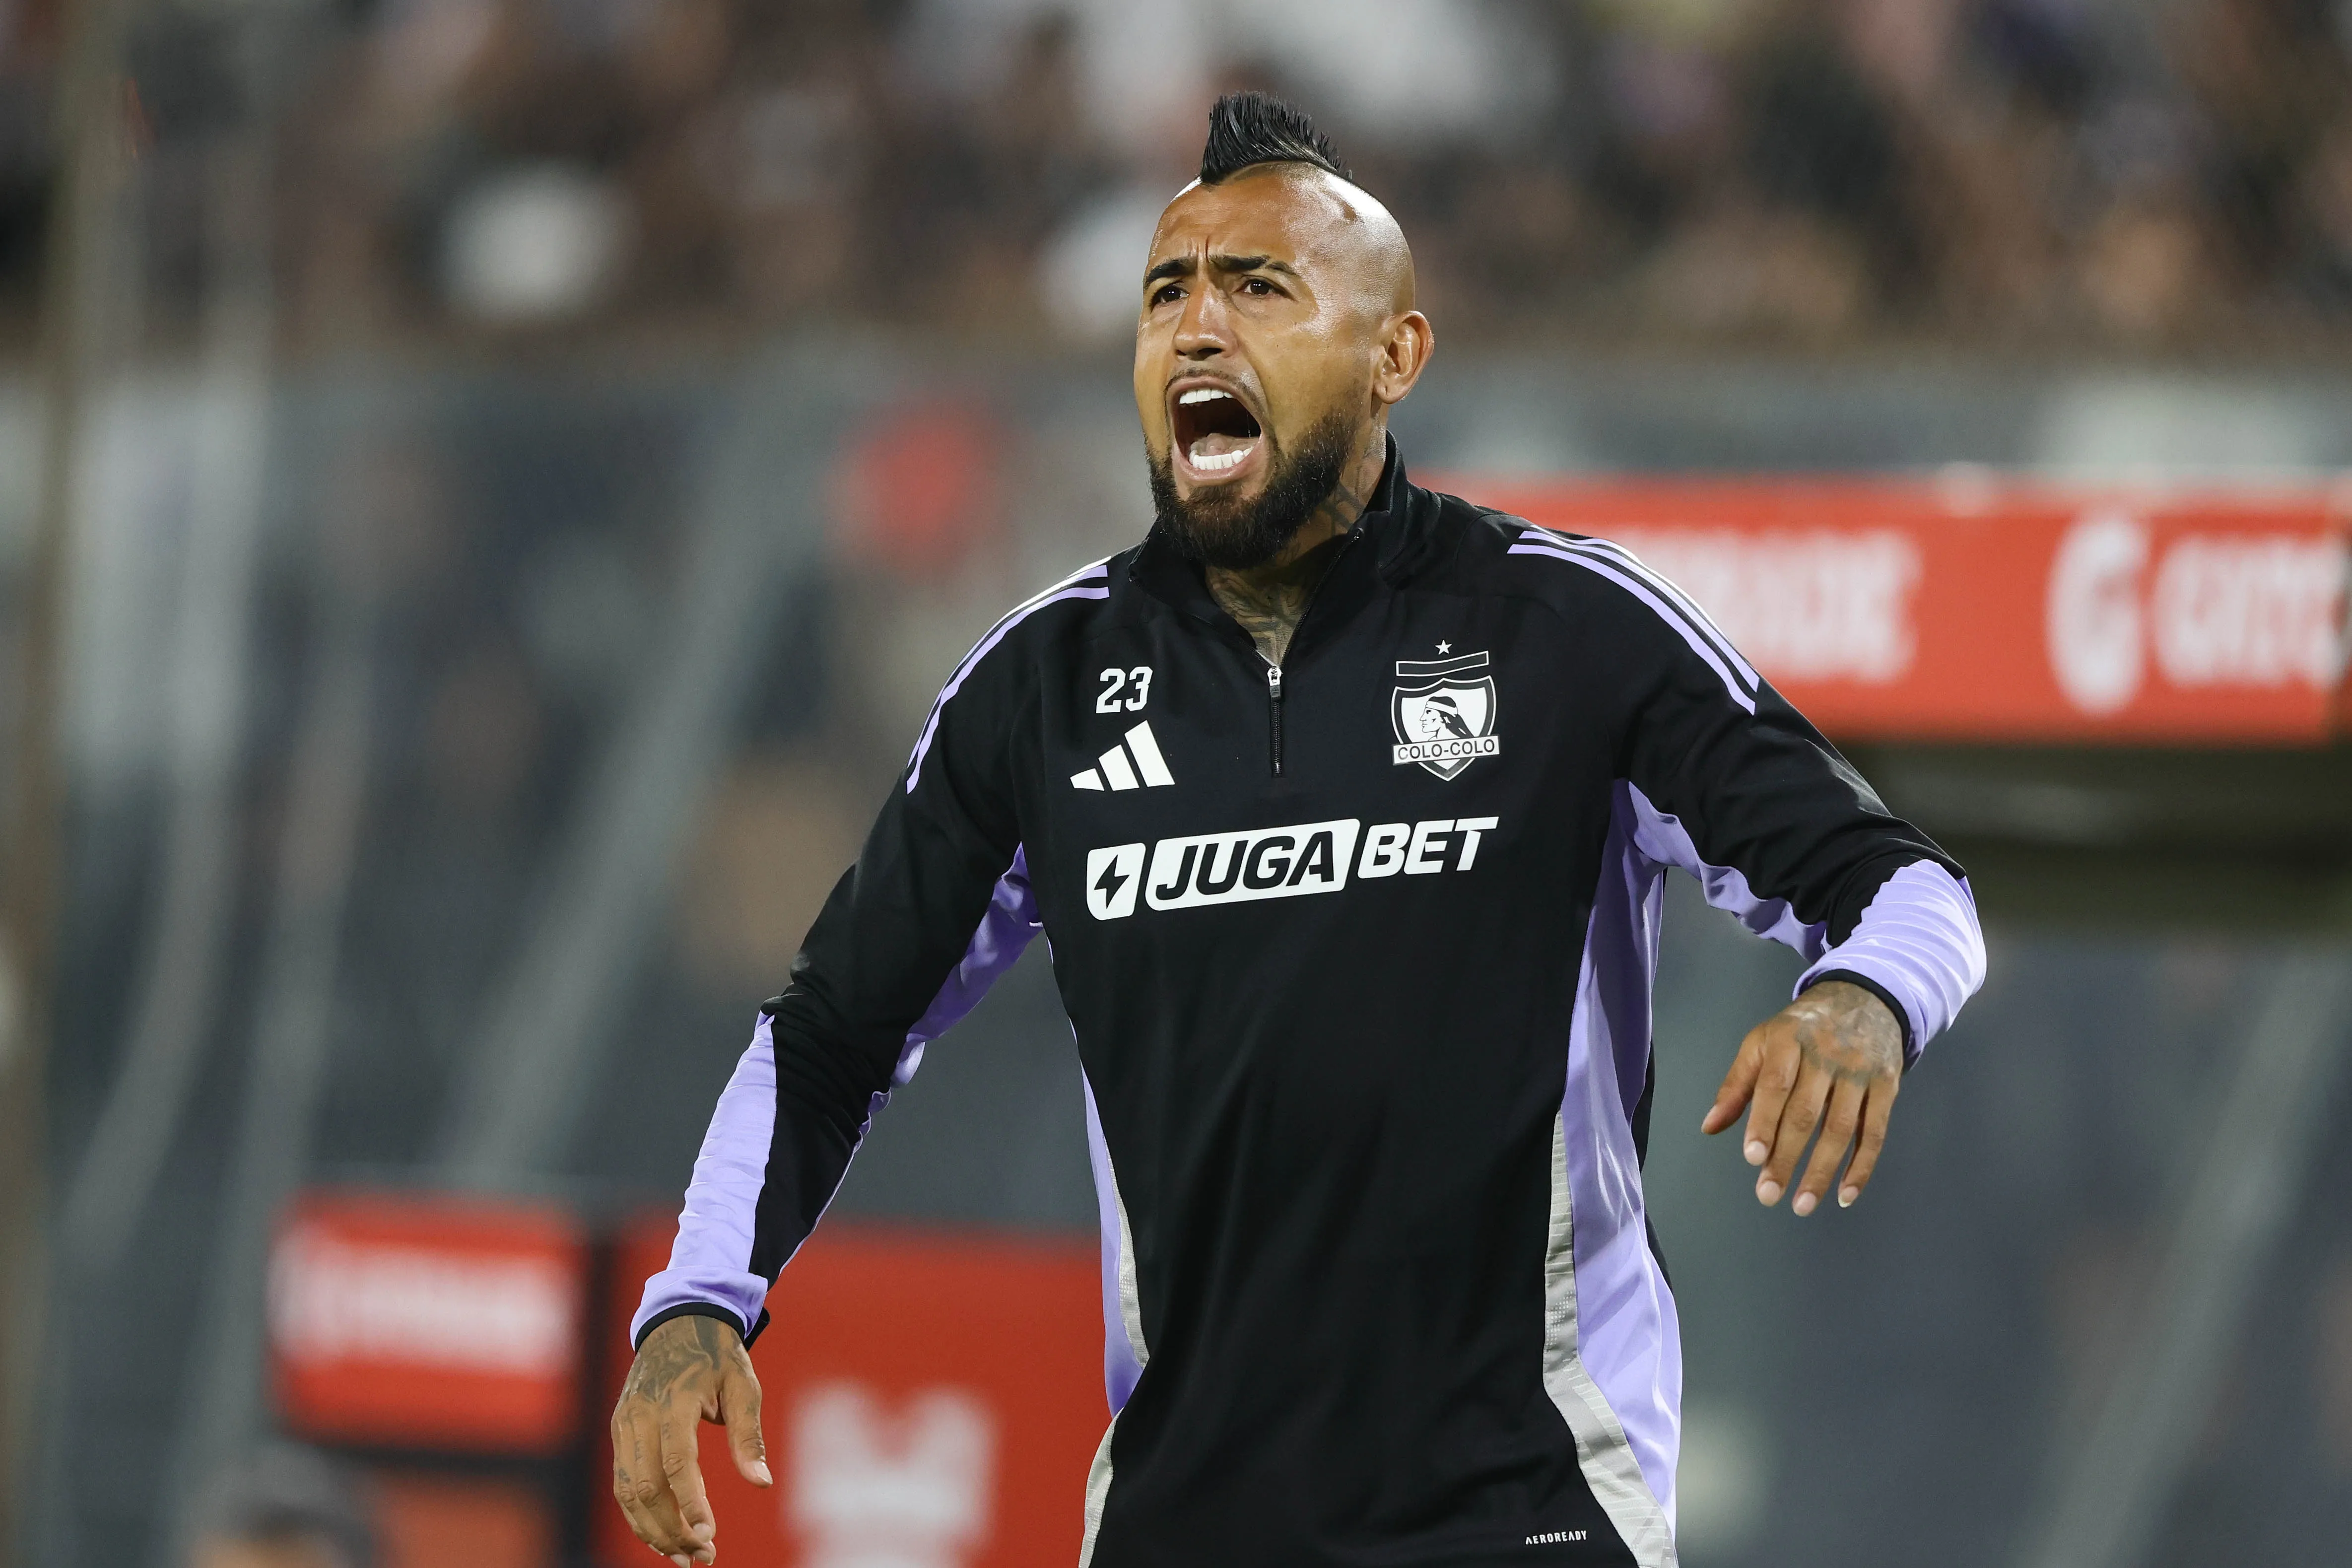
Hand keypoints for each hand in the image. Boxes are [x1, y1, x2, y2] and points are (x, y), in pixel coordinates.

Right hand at [612, 1313, 770, 1564]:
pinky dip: (639, 1515)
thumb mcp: (744, 1385)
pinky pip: (623, 1482)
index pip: (677, 1462)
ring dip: (653, 1531)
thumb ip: (749, 1435)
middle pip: (646, 1487)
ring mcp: (623, 1424)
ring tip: (684, 1558)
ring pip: (627, 1492)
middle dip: (672, 1529)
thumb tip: (760, 1483)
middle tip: (702, 1557)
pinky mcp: (618, 1431)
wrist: (679, 1321)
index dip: (691, 1502)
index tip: (709, 1534)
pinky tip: (663, 1536)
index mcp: (674, 1400)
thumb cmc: (719, 1356)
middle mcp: (640, 1415)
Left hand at [1701, 979, 1901, 1215]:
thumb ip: (1736, 1085)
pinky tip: (1844, 1195)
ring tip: (1801, 1204)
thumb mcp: (1762, 1042)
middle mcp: (1827, 1054)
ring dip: (1822, 1171)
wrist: (1862, 1000)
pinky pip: (1874, 1133)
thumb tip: (1709, 1126)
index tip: (1752, 1158)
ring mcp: (1860, 1071)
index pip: (1775, 1086)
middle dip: (1786, 1158)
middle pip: (1806, 1113)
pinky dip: (1861, 1167)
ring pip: (1842, 1128)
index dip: (1763, 1123)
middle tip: (1768, 1195)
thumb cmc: (1801, 1031)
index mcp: (1789, 1040)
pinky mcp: (1887, 1086)